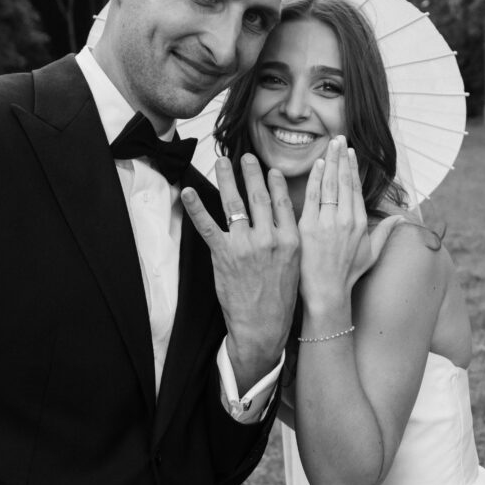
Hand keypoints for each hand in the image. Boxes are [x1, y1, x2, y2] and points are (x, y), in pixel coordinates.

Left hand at [182, 155, 299, 391]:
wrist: (263, 327)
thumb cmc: (280, 302)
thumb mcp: (294, 268)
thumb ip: (288, 242)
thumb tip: (280, 221)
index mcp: (290, 240)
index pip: (282, 203)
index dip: (274, 183)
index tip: (271, 170)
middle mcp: (270, 239)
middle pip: (259, 197)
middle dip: (251, 173)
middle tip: (246, 157)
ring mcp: (246, 246)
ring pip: (235, 204)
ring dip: (227, 179)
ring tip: (222, 162)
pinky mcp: (224, 255)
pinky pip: (208, 226)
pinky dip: (197, 208)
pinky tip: (189, 192)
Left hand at [298, 136, 400, 314]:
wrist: (327, 293)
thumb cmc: (348, 275)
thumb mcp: (372, 254)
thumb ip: (385, 233)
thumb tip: (402, 220)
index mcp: (360, 223)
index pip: (356, 188)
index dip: (352, 168)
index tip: (350, 152)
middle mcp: (345, 219)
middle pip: (343, 181)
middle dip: (340, 157)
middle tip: (339, 138)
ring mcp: (326, 222)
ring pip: (328, 184)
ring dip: (329, 161)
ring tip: (329, 144)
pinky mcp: (308, 227)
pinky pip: (312, 197)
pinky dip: (314, 179)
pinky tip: (316, 164)